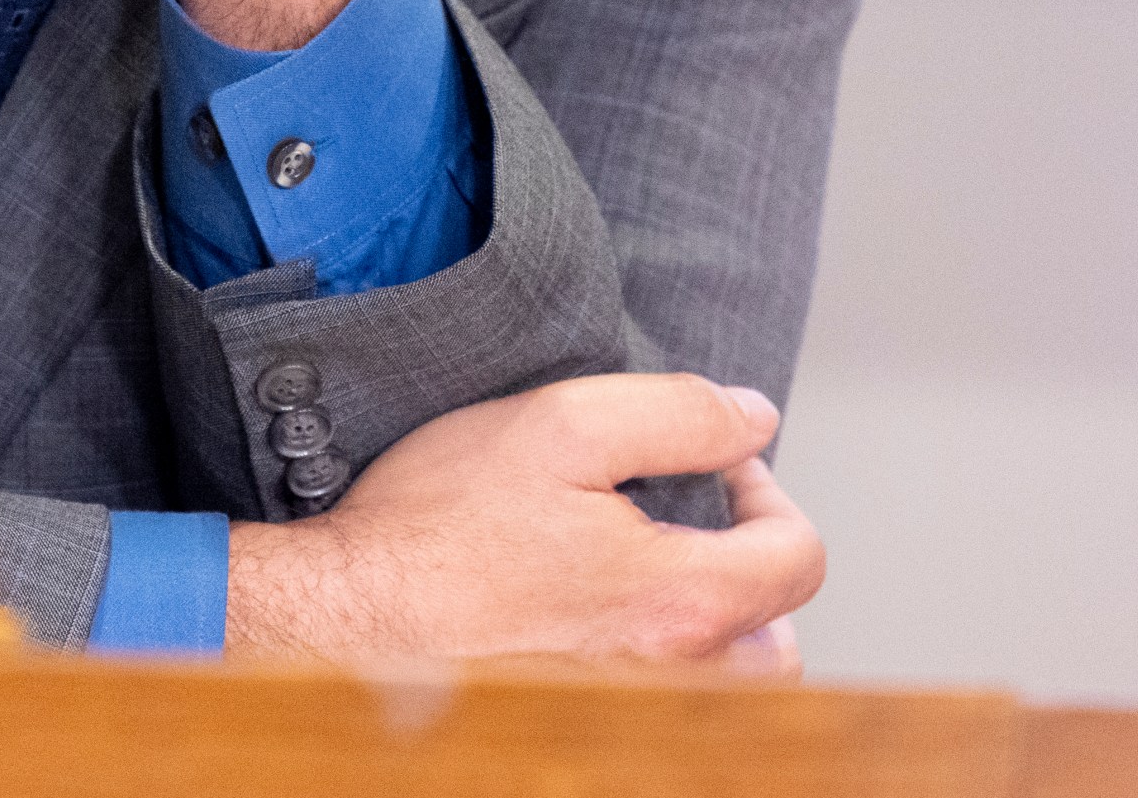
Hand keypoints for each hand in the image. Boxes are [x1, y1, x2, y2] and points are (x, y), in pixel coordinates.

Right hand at [223, 375, 824, 664]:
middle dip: (754, 572)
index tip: (717, 468)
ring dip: (715, 628)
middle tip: (692, 523)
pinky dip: (655, 661)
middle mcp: (666, 679)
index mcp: (679, 603)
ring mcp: (620, 713)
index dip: (770, 495)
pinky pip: (657, 702)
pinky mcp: (573, 723)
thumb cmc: (435, 528)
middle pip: (776, 641)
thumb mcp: (560, 425)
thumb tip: (755, 421)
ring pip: (723, 687)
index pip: (798, 559)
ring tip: (649, 573)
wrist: (340, 621)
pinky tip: (595, 618)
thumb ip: (677, 414)